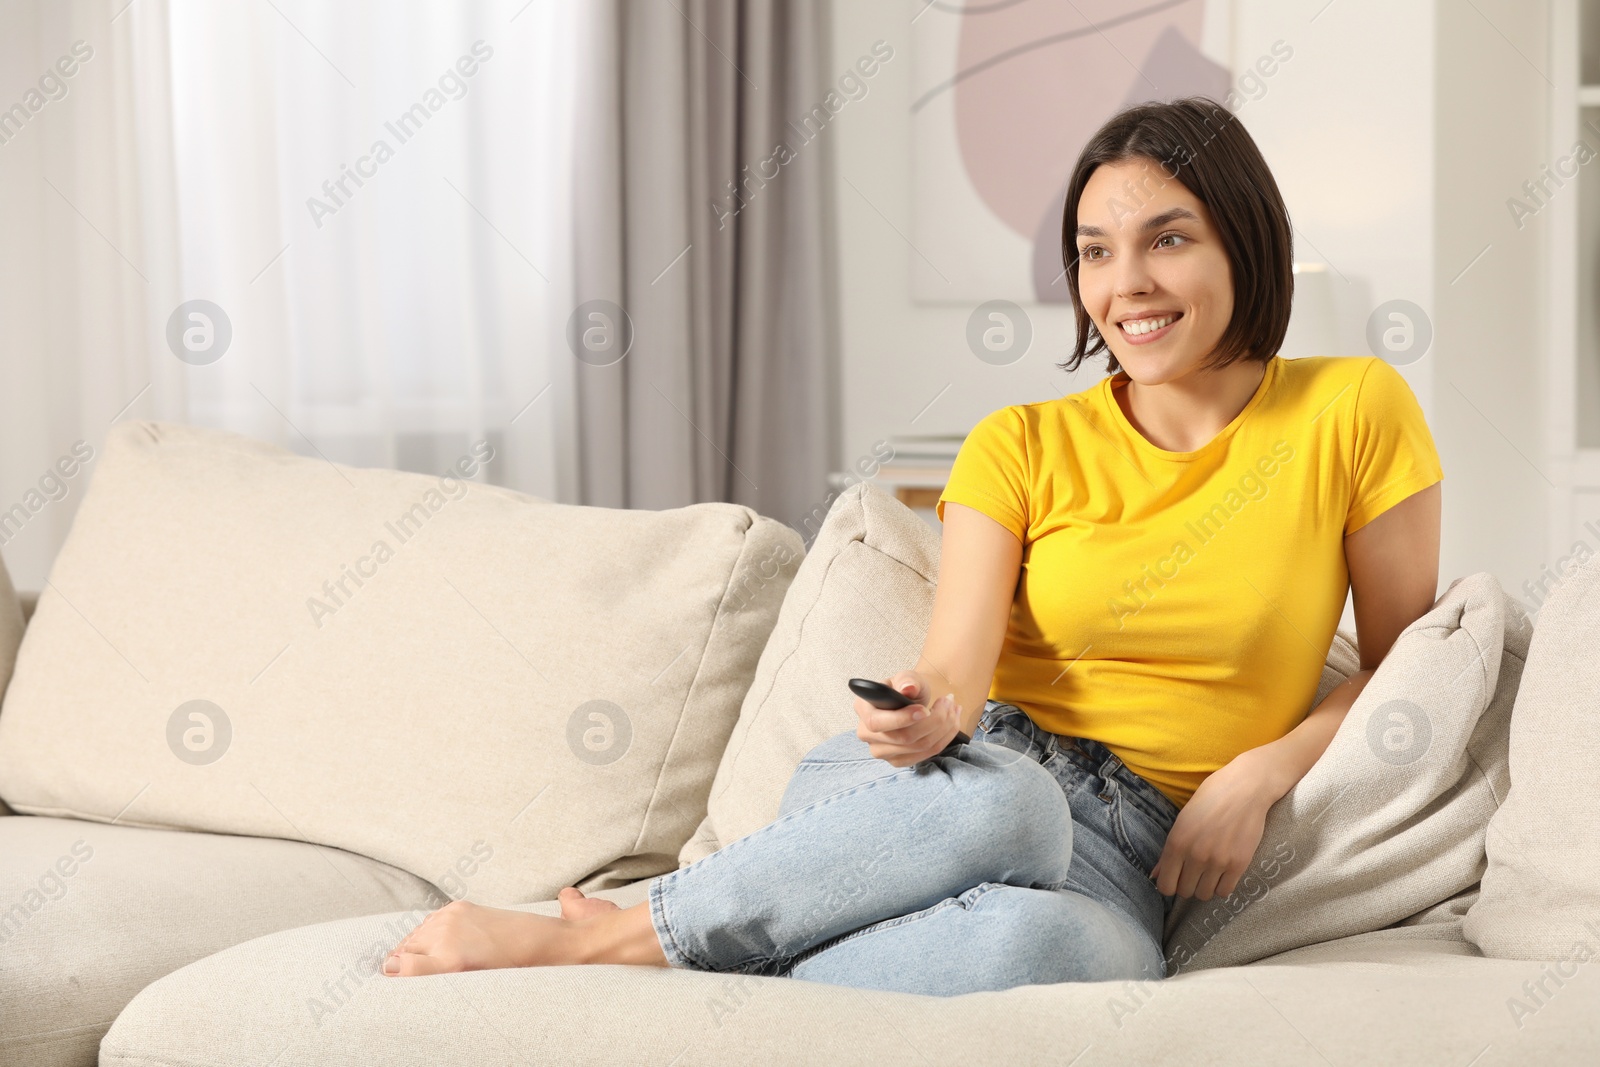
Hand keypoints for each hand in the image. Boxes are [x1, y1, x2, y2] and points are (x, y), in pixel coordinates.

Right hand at [383, 899, 540, 975]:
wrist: (531, 940)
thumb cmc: (498, 969)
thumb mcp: (462, 981)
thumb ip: (425, 973)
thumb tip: (389, 967)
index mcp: (449, 962)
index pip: (401, 967)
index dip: (392, 974)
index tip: (390, 979)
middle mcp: (447, 936)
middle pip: (403, 950)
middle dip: (402, 962)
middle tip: (410, 974)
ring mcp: (451, 918)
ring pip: (414, 934)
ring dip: (414, 946)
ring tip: (428, 959)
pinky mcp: (457, 906)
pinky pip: (428, 922)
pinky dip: (428, 932)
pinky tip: (439, 942)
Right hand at [854, 670, 961, 767]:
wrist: (913, 701)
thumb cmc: (907, 688)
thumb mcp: (907, 678)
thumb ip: (906, 680)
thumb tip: (907, 688)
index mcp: (862, 708)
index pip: (877, 722)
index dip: (902, 719)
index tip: (925, 710)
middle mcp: (866, 733)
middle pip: (902, 738)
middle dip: (933, 721)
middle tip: (949, 702)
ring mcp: (881, 751)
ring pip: (918, 747)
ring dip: (944, 728)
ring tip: (953, 709)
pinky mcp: (897, 761)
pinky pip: (925, 755)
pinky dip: (944, 738)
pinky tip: (952, 723)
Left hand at [1150, 748, 1280, 900]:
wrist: (1245, 788)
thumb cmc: (1211, 798)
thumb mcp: (1183, 820)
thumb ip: (1168, 851)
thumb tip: (1155, 875)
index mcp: (1176, 842)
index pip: (1165, 885)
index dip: (1169, 885)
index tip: (1176, 878)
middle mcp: (1195, 855)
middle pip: (1185, 891)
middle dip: (1187, 884)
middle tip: (1194, 872)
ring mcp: (1218, 861)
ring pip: (1205, 894)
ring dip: (1205, 886)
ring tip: (1209, 872)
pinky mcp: (1239, 864)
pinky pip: (1225, 891)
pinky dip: (1222, 885)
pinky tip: (1222, 873)